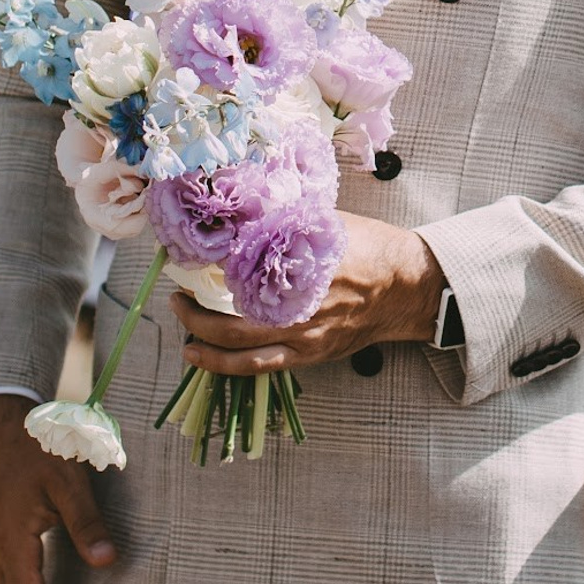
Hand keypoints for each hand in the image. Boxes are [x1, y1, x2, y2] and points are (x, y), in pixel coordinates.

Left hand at [170, 214, 445, 375]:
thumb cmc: (370, 247)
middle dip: (194, 313)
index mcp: (302, 270)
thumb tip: (241, 217)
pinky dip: (226, 364)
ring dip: (204, 342)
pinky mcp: (310, 355)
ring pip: (241, 351)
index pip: (240, 273)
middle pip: (231, 320)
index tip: (184, 259)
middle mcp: (300, 309)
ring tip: (183, 332)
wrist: (407, 286)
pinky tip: (202, 356)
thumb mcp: (326, 223)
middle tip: (176, 298)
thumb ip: (284, 224)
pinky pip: (260, 366)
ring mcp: (305, 337)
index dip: (206, 269)